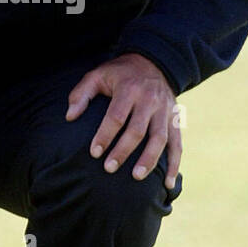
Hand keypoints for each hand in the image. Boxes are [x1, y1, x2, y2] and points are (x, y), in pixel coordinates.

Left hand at [65, 53, 181, 189]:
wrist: (155, 61)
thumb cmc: (120, 73)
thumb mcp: (98, 74)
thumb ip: (81, 94)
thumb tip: (70, 117)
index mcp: (129, 89)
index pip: (116, 116)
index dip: (105, 135)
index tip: (93, 153)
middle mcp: (150, 100)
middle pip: (137, 130)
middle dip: (123, 151)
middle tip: (109, 168)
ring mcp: (165, 111)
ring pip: (159, 138)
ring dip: (149, 160)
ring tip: (136, 177)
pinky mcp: (175, 120)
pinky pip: (177, 144)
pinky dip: (175, 165)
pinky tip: (168, 185)